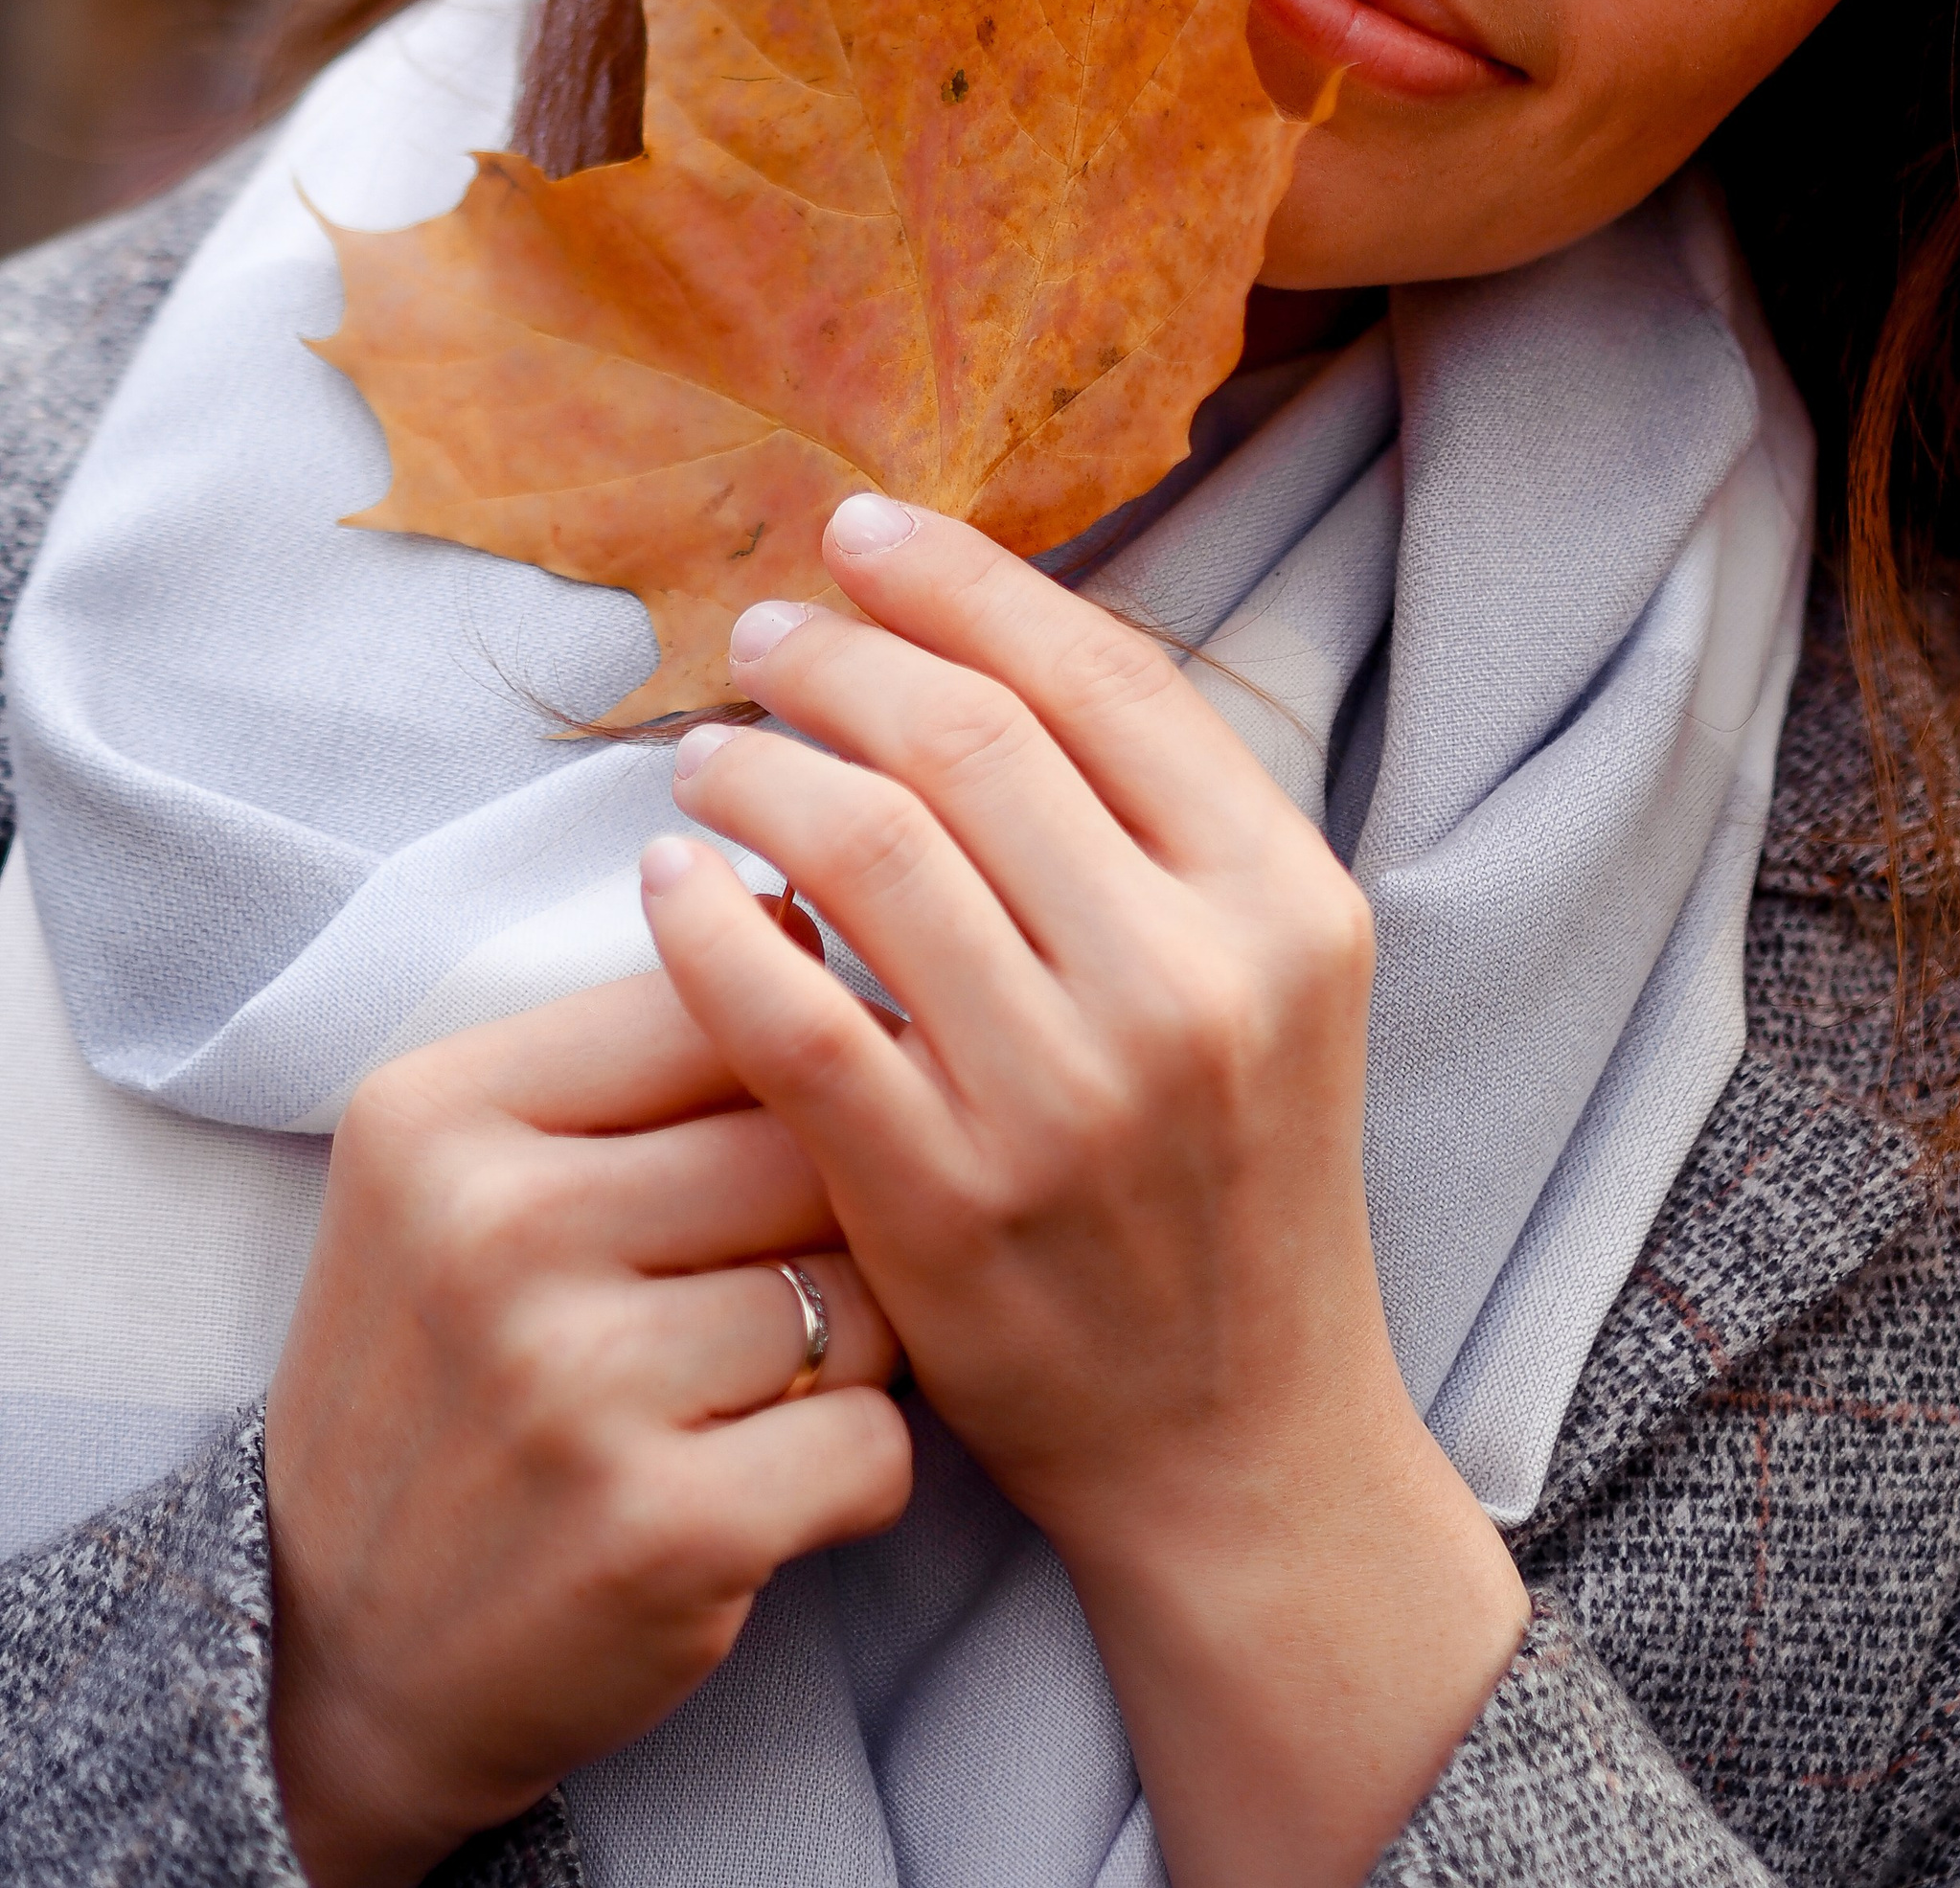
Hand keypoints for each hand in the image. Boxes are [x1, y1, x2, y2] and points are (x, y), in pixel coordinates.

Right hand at [265, 972, 908, 1887]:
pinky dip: (853, 1477)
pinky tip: (762, 1499)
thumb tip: (808, 911)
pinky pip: (877, 1445)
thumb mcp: (467, 1174)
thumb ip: (628, 1051)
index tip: (768, 1143)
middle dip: (839, 1215)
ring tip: (755, 1397)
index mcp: (441, 1112)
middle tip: (764, 1291)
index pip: (725, 1002)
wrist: (334, 1659)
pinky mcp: (659, 1532)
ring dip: (858, 1352)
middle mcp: (493, 1232)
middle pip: (814, 1141)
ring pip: (868, 1293)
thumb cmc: (444, 1376)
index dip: (795, 1072)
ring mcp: (573, 1386)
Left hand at [640, 497, 1526, 1887]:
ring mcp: (1063, 1098)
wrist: (1237, 1432)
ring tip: (710, 751)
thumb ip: (1164, 820)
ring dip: (762, 768)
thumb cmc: (1235, 1175)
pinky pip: (787, 1012)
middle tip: (765, 635)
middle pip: (973, 740)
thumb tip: (989, 634)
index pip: (1107, 677)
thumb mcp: (1277, 975)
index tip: (866, 532)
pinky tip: (670, 881)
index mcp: (1284, 901)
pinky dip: (706, 923)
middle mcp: (1188, 983)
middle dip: (842, 657)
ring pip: (869, 850)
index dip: (969, 581)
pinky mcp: (942, 1201)